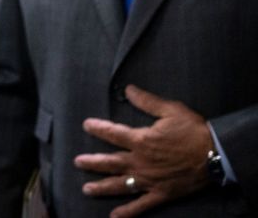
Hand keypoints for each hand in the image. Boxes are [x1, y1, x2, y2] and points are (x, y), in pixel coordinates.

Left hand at [74, 85, 213, 217]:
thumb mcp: (170, 110)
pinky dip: (128, 211)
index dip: (98, 128)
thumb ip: (147, 101)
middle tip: (77, 162)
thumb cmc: (194, 131)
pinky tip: (115, 216)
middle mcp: (141, 162)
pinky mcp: (161, 193)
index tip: (86, 125)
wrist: (217, 155)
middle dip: (92, 162)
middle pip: (110, 162)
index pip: (113, 133)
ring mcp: (150, 180)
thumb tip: (128, 89)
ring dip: (102, 187)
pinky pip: (141, 205)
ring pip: (120, 185)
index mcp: (141, 140)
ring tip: (87, 189)